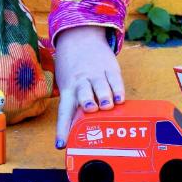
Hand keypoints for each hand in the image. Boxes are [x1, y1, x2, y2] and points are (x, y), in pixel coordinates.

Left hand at [53, 25, 124, 148]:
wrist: (80, 36)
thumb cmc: (73, 68)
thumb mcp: (67, 83)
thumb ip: (75, 103)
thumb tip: (81, 129)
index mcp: (68, 88)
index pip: (64, 111)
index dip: (62, 129)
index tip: (61, 145)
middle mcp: (81, 80)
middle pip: (83, 93)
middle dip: (87, 102)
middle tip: (90, 109)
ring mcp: (96, 73)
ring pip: (100, 86)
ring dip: (103, 97)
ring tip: (107, 105)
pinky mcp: (110, 66)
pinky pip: (115, 79)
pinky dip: (118, 90)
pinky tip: (120, 99)